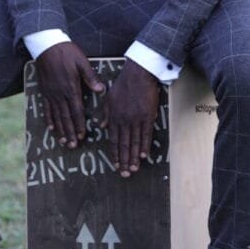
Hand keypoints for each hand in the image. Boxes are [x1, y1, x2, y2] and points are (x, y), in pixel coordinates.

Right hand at [35, 42, 104, 148]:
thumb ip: (90, 77)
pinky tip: (51, 128)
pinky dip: (49, 119)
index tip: (82, 136)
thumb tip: (101, 90)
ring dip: (60, 130)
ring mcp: (51, 93)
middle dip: (70, 132)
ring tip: (63, 141)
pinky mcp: (44, 91)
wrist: (47, 45)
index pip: (76, 110)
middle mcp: (60, 93)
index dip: (79, 124)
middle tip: (73, 146)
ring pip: (56, 116)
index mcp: (71, 87)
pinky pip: (46, 108)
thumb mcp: (82, 62)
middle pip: (65, 117)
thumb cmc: (67, 52)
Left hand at [99, 58, 159, 176]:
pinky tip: (143, 156)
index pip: (113, 140)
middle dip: (124, 160)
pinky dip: (144, 145)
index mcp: (113, 117)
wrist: (138, 74)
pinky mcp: (148, 116)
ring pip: (135, 142)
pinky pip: (146, 134)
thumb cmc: (123, 84)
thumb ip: (105, 113)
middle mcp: (124, 121)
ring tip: (134, 169)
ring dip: (134, 157)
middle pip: (124, 144)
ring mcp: (136, 119)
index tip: (116, 165)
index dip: (115, 154)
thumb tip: (101, 126)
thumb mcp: (109, 98)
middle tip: (125, 174)